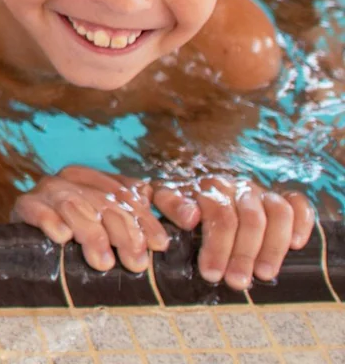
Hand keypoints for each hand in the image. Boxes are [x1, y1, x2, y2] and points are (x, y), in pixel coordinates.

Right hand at [12, 166, 167, 272]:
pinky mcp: (24, 204)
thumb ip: (147, 218)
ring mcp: (47, 190)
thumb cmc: (82, 237)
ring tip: (103, 263)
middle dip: (124, 233)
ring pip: (74, 205)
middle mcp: (72, 178)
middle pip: (105, 202)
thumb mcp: (116, 224)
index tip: (161, 246)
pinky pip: (37, 209)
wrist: (31, 244)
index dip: (146, 220)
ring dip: (91, 234)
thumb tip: (193, 216)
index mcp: (97, 178)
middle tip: (136, 263)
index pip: (128, 194)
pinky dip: (50, 221)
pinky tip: (61, 238)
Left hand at [151, 175, 313, 289]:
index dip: (217, 247)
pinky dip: (301, 223)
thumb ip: (172, 205)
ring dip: (273, 246)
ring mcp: (261, 191)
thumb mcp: (165, 198)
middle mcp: (238, 186)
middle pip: (249, 219)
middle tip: (237, 282)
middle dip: (243, 254)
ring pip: (277, 213)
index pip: (219, 216)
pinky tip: (296, 245)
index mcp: (210, 187)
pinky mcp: (281, 197)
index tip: (211, 274)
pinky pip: (298, 204)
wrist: (198, 186)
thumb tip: (191, 217)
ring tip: (264, 274)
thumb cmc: (182, 202)